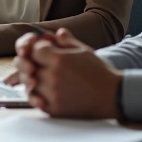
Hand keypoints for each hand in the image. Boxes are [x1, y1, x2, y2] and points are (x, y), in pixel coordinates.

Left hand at [6, 28, 121, 118]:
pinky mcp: (54, 109)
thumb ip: (68, 42)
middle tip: (36, 65)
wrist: (114, 96)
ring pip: (28, 84)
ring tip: (39, 78)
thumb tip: (57, 32)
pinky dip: (35, 95)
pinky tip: (42, 91)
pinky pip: (35, 101)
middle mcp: (53, 76)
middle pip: (27, 66)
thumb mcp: (85, 51)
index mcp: (59, 59)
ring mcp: (52, 94)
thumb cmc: (100, 72)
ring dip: (31, 80)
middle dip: (30, 63)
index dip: (36, 49)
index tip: (42, 51)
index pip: (34, 50)